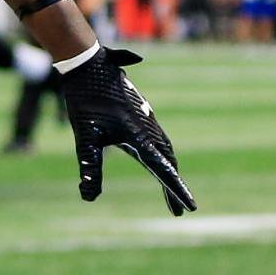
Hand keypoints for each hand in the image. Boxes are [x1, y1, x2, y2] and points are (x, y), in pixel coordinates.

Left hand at [59, 46, 197, 215]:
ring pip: (166, 149)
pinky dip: (164, 154)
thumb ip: (90, 166)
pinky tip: (158, 157)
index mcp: (140, 136)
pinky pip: (160, 138)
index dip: (176, 190)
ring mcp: (147, 119)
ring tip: (170, 189)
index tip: (190, 208)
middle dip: (173, 186)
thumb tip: (88, 197)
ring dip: (170, 169)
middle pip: (169, 163)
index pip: (164, 170)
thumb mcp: (85, 137)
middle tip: (178, 210)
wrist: (89, 64)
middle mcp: (148, 128)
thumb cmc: (85, 100)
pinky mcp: (141, 112)